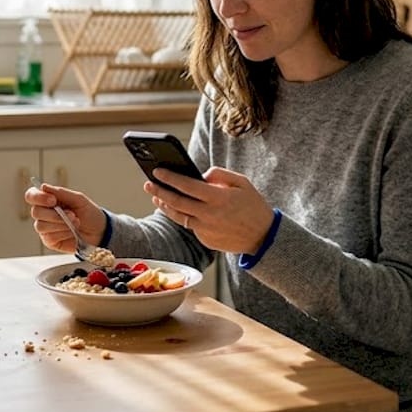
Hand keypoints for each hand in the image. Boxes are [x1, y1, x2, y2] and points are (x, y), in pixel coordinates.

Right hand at [25, 183, 106, 253]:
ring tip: (76, 223)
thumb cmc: (88, 212)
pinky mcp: (50, 241)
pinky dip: (63, 233)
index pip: (31, 196)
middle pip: (35, 212)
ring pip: (40, 226)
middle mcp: (44, 214)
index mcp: (48, 200)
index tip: (53, 200)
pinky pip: (49, 237)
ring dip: (60, 224)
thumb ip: (61, 193)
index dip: (38, 197)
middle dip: (54, 214)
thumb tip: (43, 186)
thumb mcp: (78, 199)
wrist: (99, 230)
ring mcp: (46, 228)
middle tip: (72, 214)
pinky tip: (72, 232)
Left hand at [146, 167, 273, 254]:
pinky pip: (190, 226)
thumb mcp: (242, 183)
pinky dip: (182, 216)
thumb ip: (220, 174)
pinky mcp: (205, 240)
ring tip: (157, 196)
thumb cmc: (254, 206)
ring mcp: (206, 230)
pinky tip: (176, 208)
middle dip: (159, 191)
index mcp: (218, 198)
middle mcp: (209, 215)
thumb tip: (201, 175)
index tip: (158, 170)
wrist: (264, 237)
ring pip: (178, 217)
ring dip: (165, 206)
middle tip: (148, 183)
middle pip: (177, 202)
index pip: (187, 186)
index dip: (170, 178)